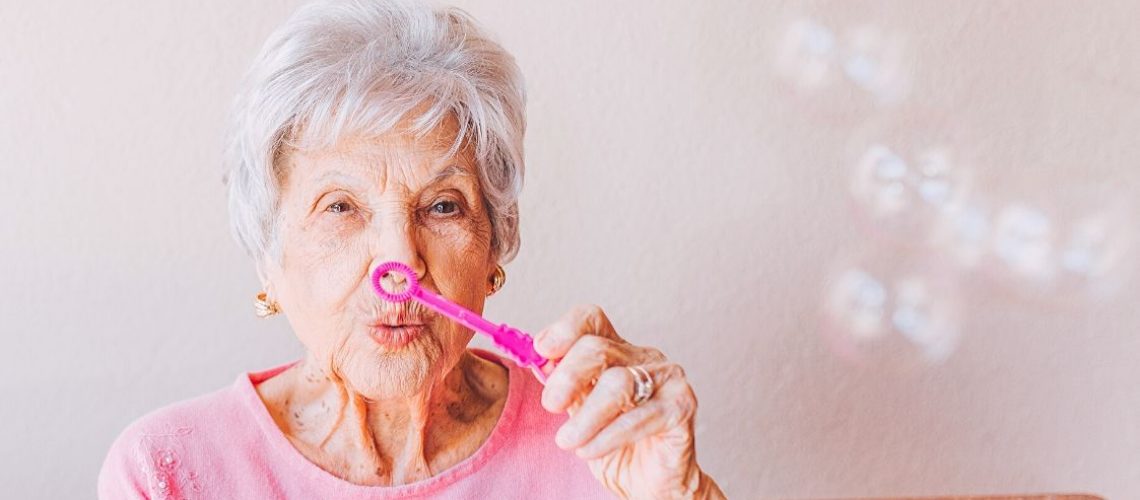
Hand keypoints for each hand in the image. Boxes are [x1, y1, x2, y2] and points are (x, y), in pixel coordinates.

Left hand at [534, 304, 724, 498]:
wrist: (648, 482)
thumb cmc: (614, 444)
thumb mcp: (579, 409)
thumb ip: (563, 384)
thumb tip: (539, 363)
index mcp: (617, 351)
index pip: (591, 319)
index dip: (564, 329)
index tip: (542, 352)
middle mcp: (644, 358)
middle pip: (598, 348)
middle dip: (567, 377)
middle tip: (551, 405)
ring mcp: (667, 380)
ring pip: (618, 382)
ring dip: (585, 416)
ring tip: (567, 440)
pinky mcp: (681, 408)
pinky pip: (639, 417)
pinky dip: (607, 436)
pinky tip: (589, 450)